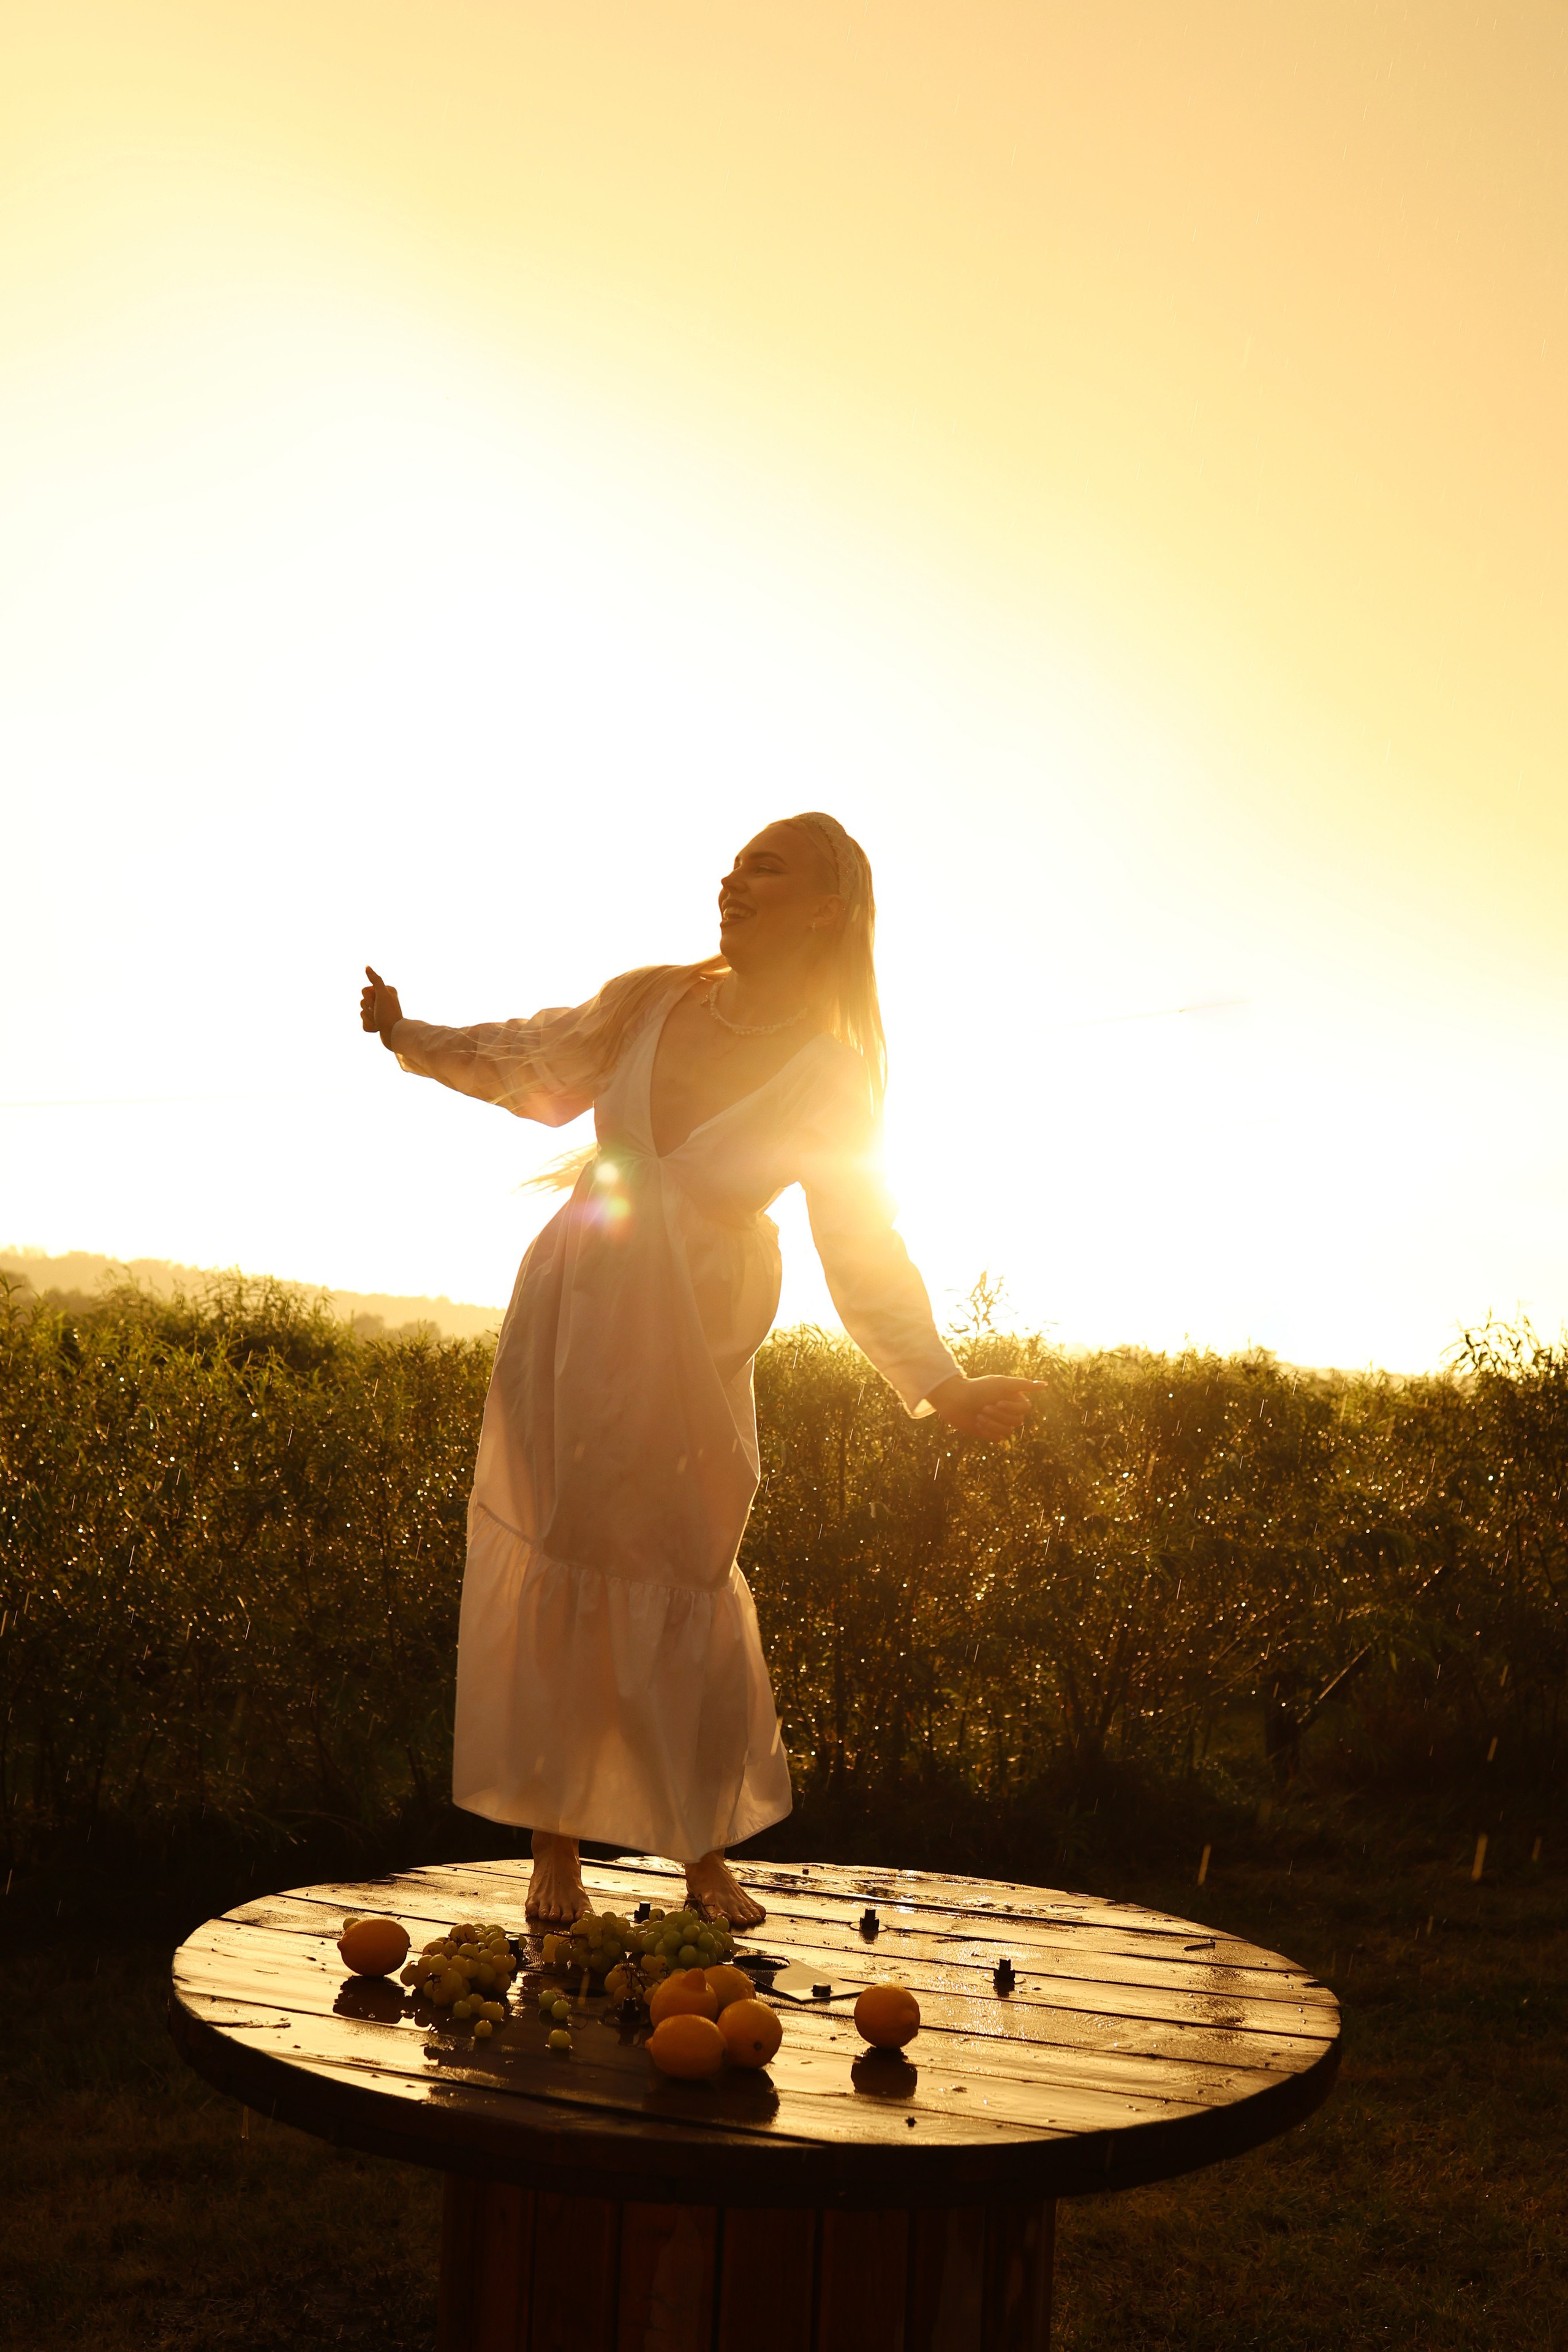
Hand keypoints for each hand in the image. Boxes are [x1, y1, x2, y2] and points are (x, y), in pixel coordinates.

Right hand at [361, 965, 403, 1043]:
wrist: (393, 1034)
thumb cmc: (389, 1013)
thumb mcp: (382, 994)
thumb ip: (375, 979)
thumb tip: (367, 967)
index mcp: (385, 992)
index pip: (364, 991)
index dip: (368, 997)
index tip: (378, 1002)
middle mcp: (383, 1001)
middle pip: (362, 1001)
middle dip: (368, 1008)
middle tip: (378, 1013)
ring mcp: (379, 1012)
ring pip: (362, 1012)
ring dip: (369, 1018)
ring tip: (379, 1021)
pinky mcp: (376, 1023)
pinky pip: (364, 1022)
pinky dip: (369, 1025)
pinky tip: (377, 1027)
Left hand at [926, 1372, 1045, 1440]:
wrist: (954, 1400)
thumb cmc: (977, 1388)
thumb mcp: (1001, 1383)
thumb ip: (1024, 1384)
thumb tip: (1045, 1384)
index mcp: (1013, 1397)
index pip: (1026, 1409)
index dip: (1012, 1408)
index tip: (997, 1401)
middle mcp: (1008, 1409)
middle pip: (1017, 1421)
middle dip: (999, 1415)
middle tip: (984, 1407)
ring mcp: (999, 1422)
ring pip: (1008, 1431)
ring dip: (992, 1423)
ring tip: (978, 1415)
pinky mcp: (990, 1432)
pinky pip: (998, 1438)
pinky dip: (987, 1431)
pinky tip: (976, 1423)